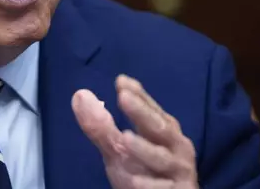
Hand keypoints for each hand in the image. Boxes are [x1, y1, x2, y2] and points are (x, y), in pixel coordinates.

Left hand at [72, 75, 197, 188]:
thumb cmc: (142, 171)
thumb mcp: (117, 149)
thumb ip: (101, 125)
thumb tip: (80, 94)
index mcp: (163, 130)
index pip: (151, 108)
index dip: (138, 95)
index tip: (120, 81)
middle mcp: (176, 147)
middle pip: (159, 127)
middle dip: (142, 113)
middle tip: (124, 97)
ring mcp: (179, 170)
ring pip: (161, 159)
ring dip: (144, 149)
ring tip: (125, 139)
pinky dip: (149, 185)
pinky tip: (135, 182)